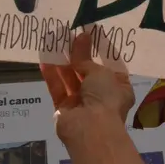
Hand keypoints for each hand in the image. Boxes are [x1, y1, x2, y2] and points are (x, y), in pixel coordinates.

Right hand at [40, 31, 135, 145]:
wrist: (91, 129)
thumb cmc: (105, 97)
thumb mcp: (100, 72)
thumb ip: (86, 57)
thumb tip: (81, 37)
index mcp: (119, 87)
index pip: (110, 65)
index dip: (101, 50)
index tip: (92, 34)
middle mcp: (102, 95)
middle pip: (88, 71)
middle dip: (79, 54)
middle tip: (70, 34)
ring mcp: (82, 102)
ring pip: (71, 78)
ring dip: (63, 61)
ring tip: (55, 41)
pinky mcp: (64, 108)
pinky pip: (58, 88)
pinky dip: (52, 75)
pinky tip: (44, 58)